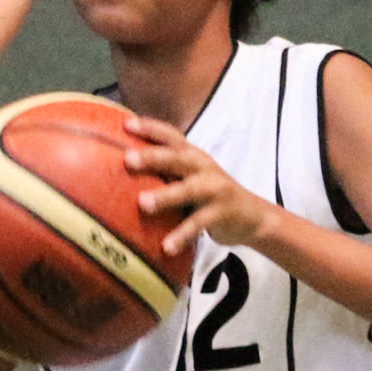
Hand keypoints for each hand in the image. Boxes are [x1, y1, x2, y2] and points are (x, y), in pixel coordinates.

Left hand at [124, 116, 279, 257]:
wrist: (253, 217)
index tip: (126, 123)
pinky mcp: (222, 213)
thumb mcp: (189, 179)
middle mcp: (204, 167)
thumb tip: (119, 173)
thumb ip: (165, 173)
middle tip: (128, 159)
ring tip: (143, 203)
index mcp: (193, 157)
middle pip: (177, 158)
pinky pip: (199, 224)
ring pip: (189, 189)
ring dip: (166, 196)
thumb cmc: (209, 197)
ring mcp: (215, 189)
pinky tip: (166, 247)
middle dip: (153, 156)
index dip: (150, 128)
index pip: (171, 136)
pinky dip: (182, 235)